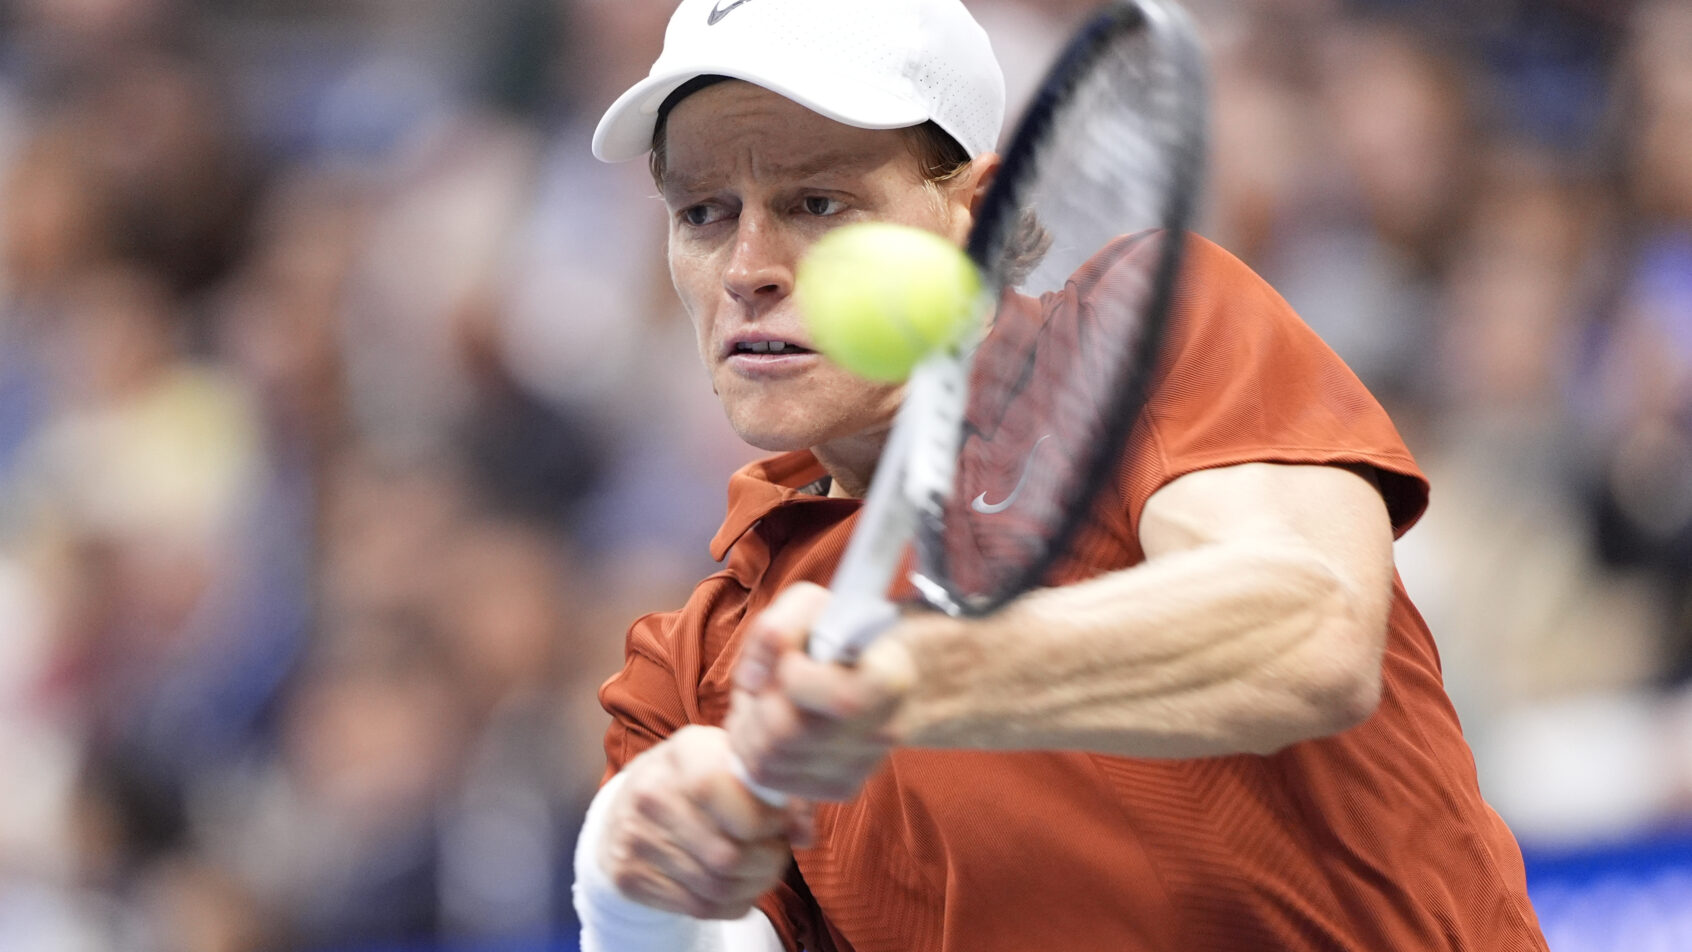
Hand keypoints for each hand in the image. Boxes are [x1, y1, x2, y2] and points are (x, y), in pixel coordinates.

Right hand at [600, 725, 813, 918]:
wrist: (631, 805)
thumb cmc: (701, 781)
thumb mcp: (735, 765)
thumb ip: (778, 793)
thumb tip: (804, 834)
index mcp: (684, 752)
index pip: (722, 792)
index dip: (764, 818)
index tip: (781, 823)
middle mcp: (652, 793)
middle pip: (727, 854)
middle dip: (769, 861)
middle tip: (777, 852)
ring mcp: (635, 838)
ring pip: (717, 887)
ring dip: (754, 885)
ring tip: (762, 870)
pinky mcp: (629, 876)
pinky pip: (698, 907)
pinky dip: (731, 904)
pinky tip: (737, 886)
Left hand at [728, 583, 917, 800]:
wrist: (877, 667)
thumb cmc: (840, 633)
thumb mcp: (813, 607)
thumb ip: (777, 627)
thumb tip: (753, 679)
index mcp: (889, 680)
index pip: (826, 695)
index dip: (790, 673)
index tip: (792, 656)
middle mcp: (882, 731)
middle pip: (784, 733)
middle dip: (758, 702)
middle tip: (763, 681)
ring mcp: (862, 767)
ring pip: (768, 761)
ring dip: (749, 726)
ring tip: (764, 701)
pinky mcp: (840, 788)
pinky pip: (769, 780)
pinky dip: (753, 752)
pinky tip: (768, 727)